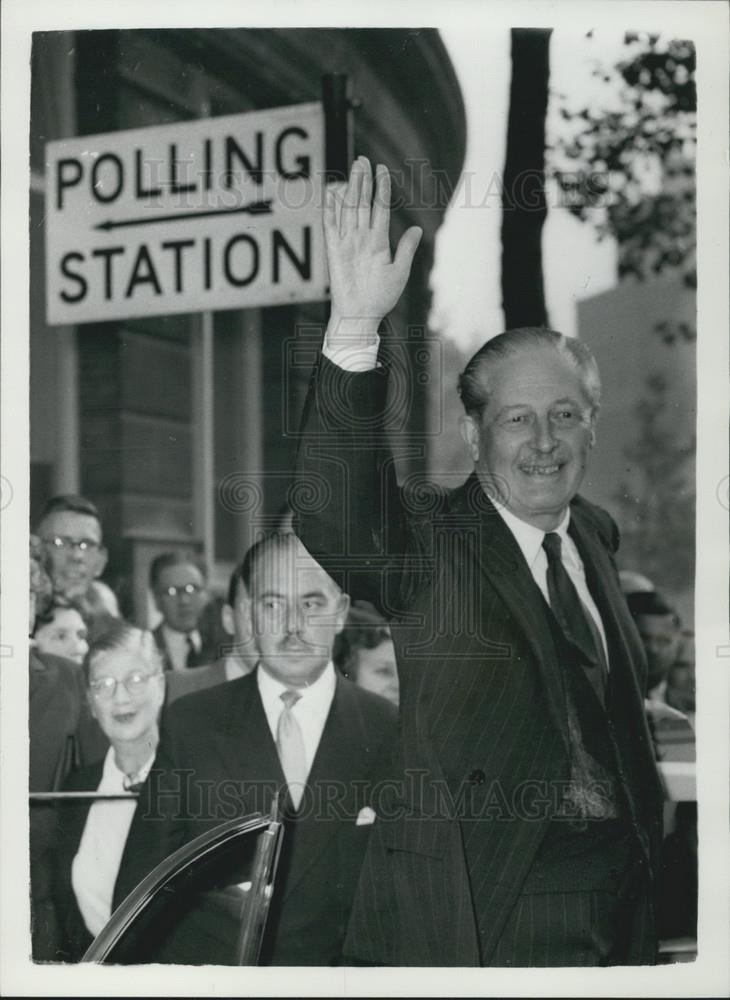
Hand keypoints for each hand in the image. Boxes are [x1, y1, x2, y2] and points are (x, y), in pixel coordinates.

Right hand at [324, 156, 421, 344]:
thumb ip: (406, 249)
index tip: (382, 169)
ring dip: (351, 187)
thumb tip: (417, 230)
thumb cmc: (381, 298)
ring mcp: (347, 243)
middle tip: (363, 159)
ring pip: (349, 209)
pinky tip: (332, 192)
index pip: (379, 207)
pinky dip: (331, 209)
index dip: (381, 188)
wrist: (362, 315)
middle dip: (363, 180)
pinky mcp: (334, 251)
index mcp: (378, 241)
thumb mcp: (400, 272)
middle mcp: (362, 237)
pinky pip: (331, 226)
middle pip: (362, 202)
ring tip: (354, 168)